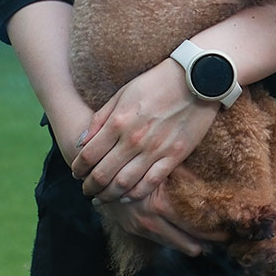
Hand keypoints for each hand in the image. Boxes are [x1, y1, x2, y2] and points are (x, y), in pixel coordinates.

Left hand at [71, 57, 217, 202]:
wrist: (198, 78)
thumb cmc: (157, 82)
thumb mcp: (123, 93)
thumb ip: (101, 119)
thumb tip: (81, 141)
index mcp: (118, 122)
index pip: (88, 156)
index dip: (78, 169)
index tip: (76, 174)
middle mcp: (134, 140)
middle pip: (102, 174)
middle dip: (90, 186)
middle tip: (87, 190)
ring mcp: (155, 149)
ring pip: (124, 183)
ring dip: (109, 194)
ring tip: (103, 197)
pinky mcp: (175, 155)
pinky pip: (152, 182)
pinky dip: (136, 194)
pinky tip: (128, 196)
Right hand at [95, 176, 224, 256]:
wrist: (99, 169)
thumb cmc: (137, 162)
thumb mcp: (164, 167)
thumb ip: (187, 178)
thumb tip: (215, 189)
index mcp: (159, 204)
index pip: (193, 223)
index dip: (212, 229)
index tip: (228, 231)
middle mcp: (148, 220)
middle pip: (184, 239)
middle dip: (205, 241)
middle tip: (225, 241)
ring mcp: (137, 227)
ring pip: (170, 242)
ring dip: (190, 244)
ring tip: (209, 246)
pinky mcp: (131, 228)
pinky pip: (158, 239)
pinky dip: (173, 240)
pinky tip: (187, 241)